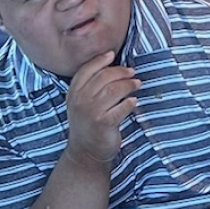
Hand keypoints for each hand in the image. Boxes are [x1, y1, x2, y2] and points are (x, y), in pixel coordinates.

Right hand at [64, 51, 139, 165]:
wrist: (86, 153)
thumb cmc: (87, 125)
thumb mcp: (81, 104)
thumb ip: (89, 86)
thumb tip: (110, 64)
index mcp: (73, 94)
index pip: (86, 70)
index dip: (100, 60)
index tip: (112, 55)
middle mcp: (80, 101)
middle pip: (103, 77)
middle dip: (120, 72)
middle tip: (132, 73)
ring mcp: (91, 112)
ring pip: (113, 89)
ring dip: (128, 85)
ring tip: (136, 84)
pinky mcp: (104, 123)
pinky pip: (121, 107)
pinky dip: (129, 103)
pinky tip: (133, 101)